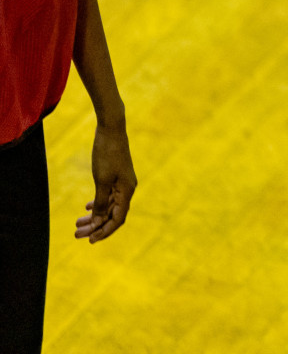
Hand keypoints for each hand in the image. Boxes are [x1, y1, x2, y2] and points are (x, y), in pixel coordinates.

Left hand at [75, 123, 135, 243]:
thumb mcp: (102, 180)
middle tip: (77, 234)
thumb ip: (100, 202)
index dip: (105, 231)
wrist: (111, 130)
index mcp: (127, 191)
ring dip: (94, 216)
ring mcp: (122, 182)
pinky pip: (108, 196)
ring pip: (109, 206)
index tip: (90, 241)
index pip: (118, 219)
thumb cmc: (107, 154)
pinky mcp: (116, 176)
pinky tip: (87, 208)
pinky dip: (97, 204)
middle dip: (96, 226)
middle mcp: (127, 189)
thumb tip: (98, 222)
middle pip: (112, 214)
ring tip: (77, 224)